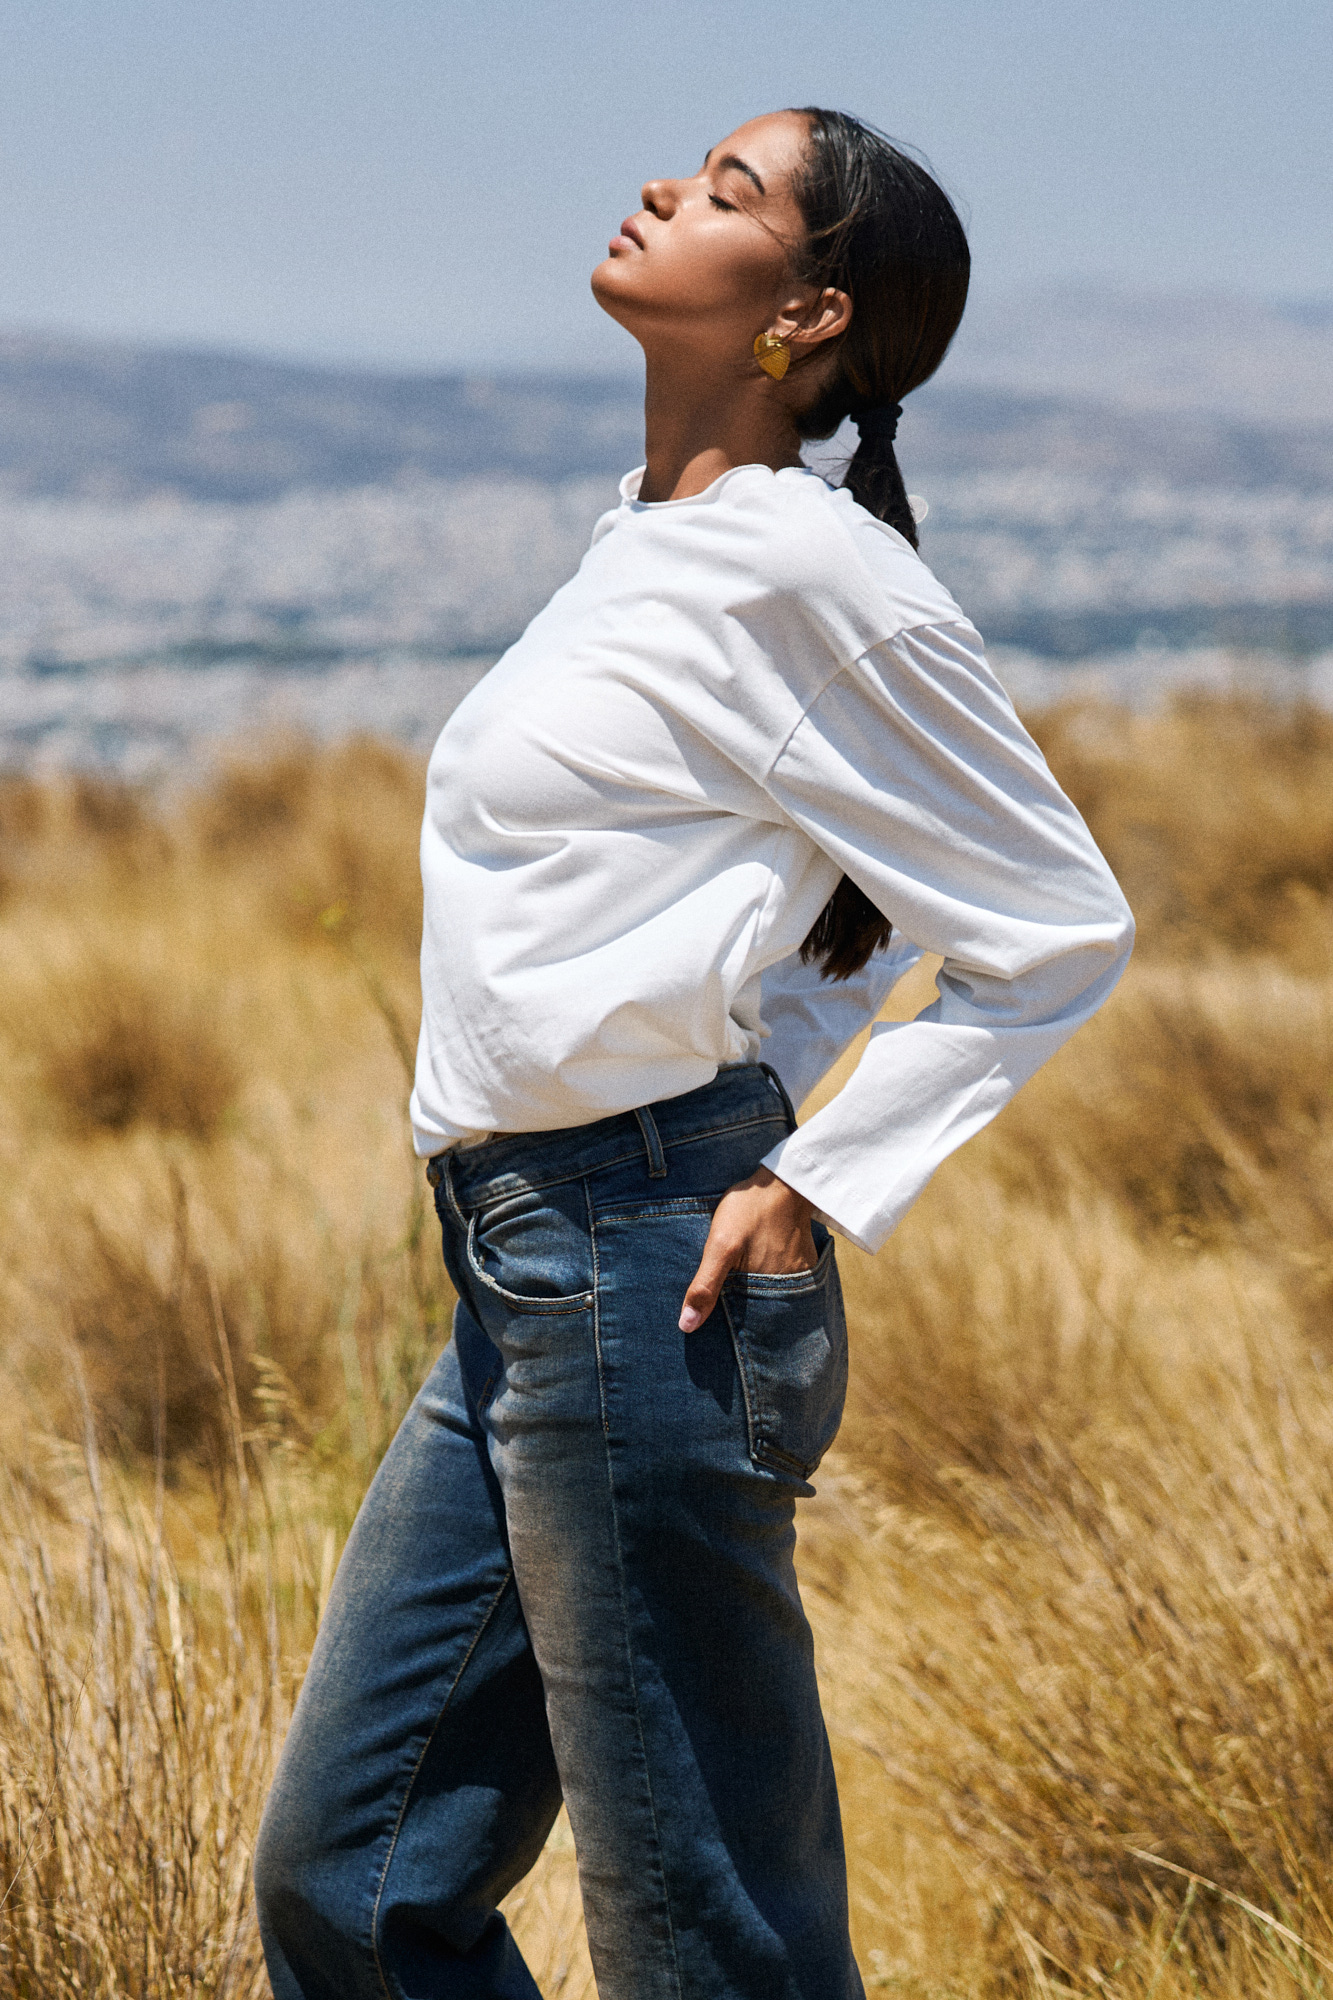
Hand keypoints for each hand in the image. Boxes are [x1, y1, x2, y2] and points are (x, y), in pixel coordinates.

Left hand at [679, 1169, 818, 1331]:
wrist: (781, 1182)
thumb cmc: (749, 1211)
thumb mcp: (720, 1246)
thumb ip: (705, 1286)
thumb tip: (687, 1325)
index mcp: (766, 1293)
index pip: (745, 1330)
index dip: (728, 1334)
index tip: (712, 1335)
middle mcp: (786, 1292)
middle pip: (757, 1316)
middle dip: (740, 1320)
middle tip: (719, 1311)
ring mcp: (796, 1278)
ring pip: (768, 1300)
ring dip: (752, 1301)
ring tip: (734, 1290)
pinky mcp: (800, 1264)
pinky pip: (780, 1284)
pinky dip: (765, 1284)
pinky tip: (751, 1272)